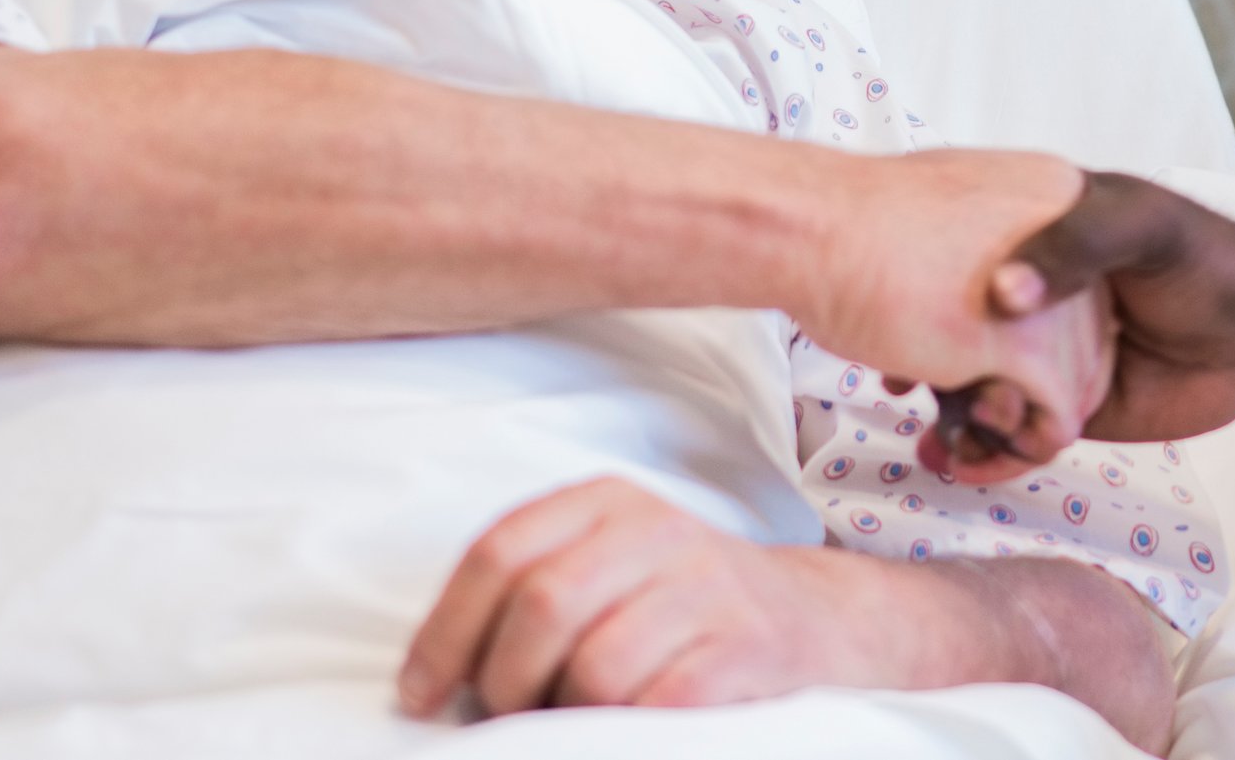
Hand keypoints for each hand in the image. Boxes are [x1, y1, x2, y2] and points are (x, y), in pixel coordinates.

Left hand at [398, 477, 905, 719]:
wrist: (815, 621)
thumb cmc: (679, 608)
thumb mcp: (608, 565)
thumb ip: (533, 590)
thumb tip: (434, 677)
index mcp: (607, 502)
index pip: (499, 551)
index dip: (445, 631)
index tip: (420, 695)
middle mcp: (657, 531)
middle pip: (541, 606)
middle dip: (505, 681)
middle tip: (506, 718)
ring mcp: (706, 588)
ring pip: (595, 665)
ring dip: (567, 715)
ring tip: (576, 719)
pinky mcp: (743, 650)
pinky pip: (654, 705)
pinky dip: (623, 731)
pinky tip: (627, 730)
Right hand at [785, 147, 1110, 468]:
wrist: (821, 228)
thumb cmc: (857, 225)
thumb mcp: (950, 224)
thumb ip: (990, 264)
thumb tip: (993, 322)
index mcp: (1053, 197)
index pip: (1082, 293)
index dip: (1042, 344)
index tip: (999, 370)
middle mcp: (1070, 245)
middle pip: (1084, 344)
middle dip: (1029, 396)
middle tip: (979, 418)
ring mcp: (1054, 297)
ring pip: (1075, 392)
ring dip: (1019, 429)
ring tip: (965, 438)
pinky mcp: (1028, 346)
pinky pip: (1052, 423)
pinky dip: (1016, 450)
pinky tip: (971, 451)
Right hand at [926, 175, 1234, 470]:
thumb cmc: (1202, 257)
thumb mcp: (1136, 225)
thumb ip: (1074, 246)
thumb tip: (1001, 294)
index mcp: (1031, 234)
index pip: (955, 260)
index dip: (920, 288)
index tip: (892, 315)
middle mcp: (1029, 298)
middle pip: (955, 334)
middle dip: (925, 365)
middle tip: (905, 384)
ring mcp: (1043, 357)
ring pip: (977, 389)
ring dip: (951, 417)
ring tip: (942, 440)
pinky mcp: (1066, 410)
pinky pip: (1013, 436)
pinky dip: (986, 455)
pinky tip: (966, 462)